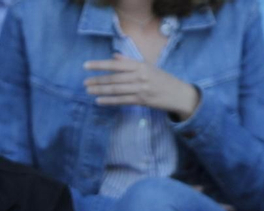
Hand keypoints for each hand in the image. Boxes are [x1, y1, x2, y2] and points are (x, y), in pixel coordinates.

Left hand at [83, 56, 200, 119]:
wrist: (178, 94)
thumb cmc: (162, 79)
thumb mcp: (147, 66)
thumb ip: (129, 62)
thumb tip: (114, 56)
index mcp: (140, 65)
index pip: (116, 64)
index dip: (100, 65)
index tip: (86, 66)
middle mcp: (140, 76)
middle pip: (114, 78)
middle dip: (97, 80)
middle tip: (85, 82)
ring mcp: (141, 89)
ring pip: (116, 90)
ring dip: (101, 90)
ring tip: (88, 91)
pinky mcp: (142, 101)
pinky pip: (122, 101)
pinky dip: (110, 101)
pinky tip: (100, 101)